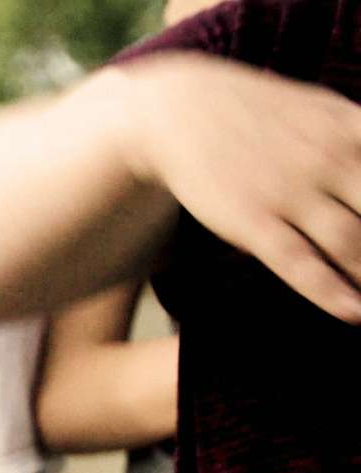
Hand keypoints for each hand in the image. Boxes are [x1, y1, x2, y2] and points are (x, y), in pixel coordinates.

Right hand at [118, 53, 360, 322]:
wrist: (181, 112)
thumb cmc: (257, 113)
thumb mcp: (323, 109)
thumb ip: (360, 136)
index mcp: (355, 131)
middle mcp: (331, 160)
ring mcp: (291, 193)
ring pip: (352, 245)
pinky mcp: (253, 220)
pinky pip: (300, 264)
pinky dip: (330, 292)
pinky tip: (352, 311)